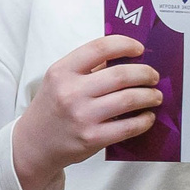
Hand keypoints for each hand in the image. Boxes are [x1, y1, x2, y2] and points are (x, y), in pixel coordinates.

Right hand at [11, 35, 161, 189]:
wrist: (34, 144)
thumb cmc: (51, 108)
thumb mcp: (59, 80)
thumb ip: (87, 67)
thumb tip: (126, 58)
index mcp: (62, 71)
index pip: (99, 47)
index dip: (125, 44)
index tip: (139, 48)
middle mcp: (71, 92)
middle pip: (121, 74)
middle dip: (145, 73)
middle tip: (153, 76)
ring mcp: (82, 116)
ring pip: (129, 99)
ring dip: (149, 96)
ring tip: (155, 95)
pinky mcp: (92, 138)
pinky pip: (128, 127)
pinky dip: (144, 121)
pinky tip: (147, 117)